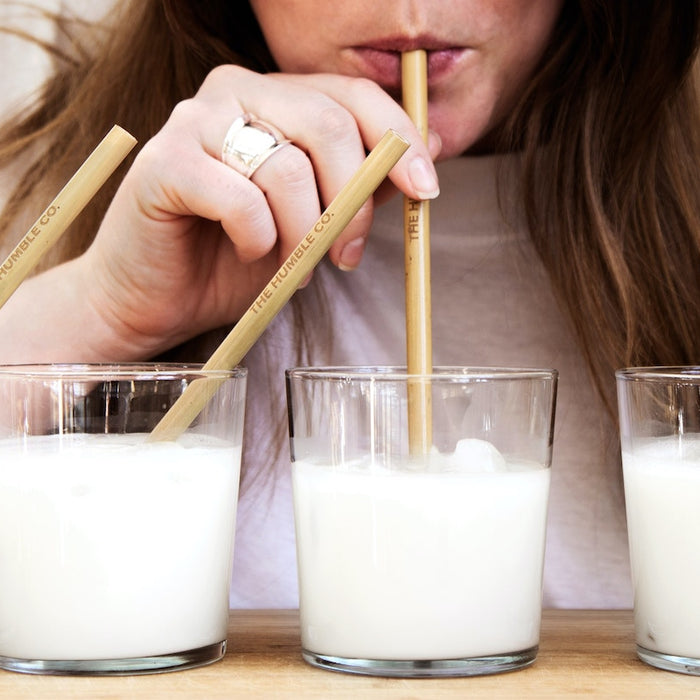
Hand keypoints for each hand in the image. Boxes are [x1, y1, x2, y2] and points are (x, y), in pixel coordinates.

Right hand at [76, 65, 440, 358]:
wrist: (157, 298)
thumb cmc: (233, 258)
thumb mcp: (313, 221)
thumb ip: (358, 184)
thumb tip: (426, 154)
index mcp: (275, 97)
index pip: (353, 96)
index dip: (399, 141)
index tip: (425, 190)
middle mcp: (235, 92)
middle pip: (327, 125)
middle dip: (351, 202)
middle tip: (345, 255)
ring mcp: (194, 121)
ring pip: (287, 168)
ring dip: (302, 234)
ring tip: (291, 269)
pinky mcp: (163, 162)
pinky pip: (240, 199)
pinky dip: (256, 239)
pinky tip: (248, 253)